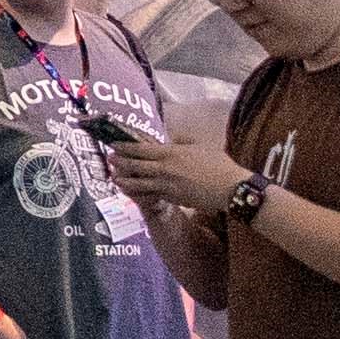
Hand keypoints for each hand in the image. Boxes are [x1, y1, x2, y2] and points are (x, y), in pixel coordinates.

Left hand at [100, 133, 235, 217]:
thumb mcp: (200, 145)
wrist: (230, 188)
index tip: (114, 144)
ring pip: (138, 184)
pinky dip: (138, 194)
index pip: (140, 149)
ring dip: (124, 181)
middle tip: (110, 159)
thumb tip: (171, 138)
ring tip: (114, 178)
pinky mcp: (171, 199)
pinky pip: (149, 196)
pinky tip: (131, 193)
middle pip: (135, 166)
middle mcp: (164, 169)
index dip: (124, 147)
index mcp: (171, 153)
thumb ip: (183, 140)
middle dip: (119, 162)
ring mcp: (166, 186)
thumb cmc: (218, 164)